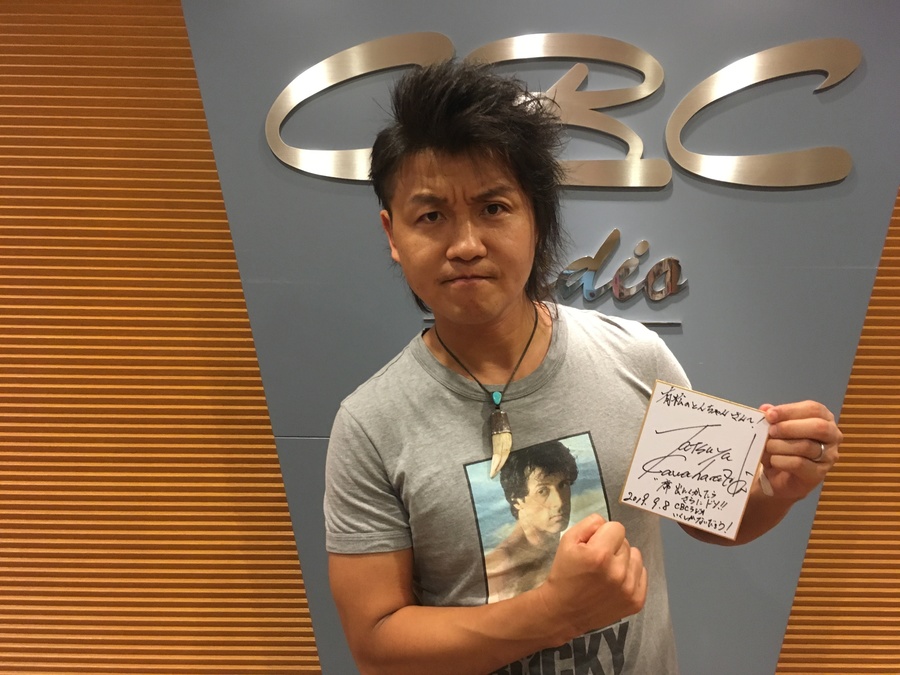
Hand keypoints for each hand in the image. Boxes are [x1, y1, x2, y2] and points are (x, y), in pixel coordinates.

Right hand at [535, 514, 646, 641]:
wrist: (564, 611)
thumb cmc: (564, 573)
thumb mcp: (567, 541)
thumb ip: (589, 524)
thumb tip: (606, 523)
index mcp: (600, 554)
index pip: (617, 527)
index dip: (603, 534)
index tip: (593, 545)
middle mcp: (618, 572)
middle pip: (626, 542)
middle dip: (612, 547)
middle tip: (597, 562)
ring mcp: (629, 589)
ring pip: (636, 557)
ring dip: (623, 560)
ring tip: (607, 572)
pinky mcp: (636, 601)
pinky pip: (642, 574)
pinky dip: (631, 575)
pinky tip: (615, 582)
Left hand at [759, 400, 841, 500]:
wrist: (781, 476)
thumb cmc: (782, 446)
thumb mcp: (776, 428)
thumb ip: (773, 417)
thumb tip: (765, 408)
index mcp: (824, 418)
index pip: (813, 409)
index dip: (790, 410)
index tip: (770, 415)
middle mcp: (832, 436)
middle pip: (818, 427)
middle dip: (789, 427)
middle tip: (771, 431)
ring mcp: (829, 456)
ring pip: (806, 446)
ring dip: (780, 445)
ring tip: (768, 447)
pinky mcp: (819, 474)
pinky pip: (798, 464)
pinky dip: (780, 460)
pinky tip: (773, 460)